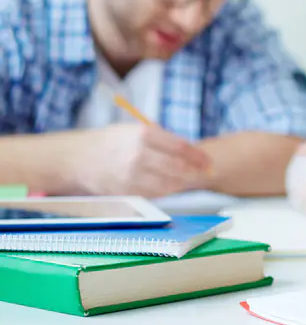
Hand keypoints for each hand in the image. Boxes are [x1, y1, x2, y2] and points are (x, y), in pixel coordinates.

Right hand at [71, 123, 211, 196]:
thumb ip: (162, 139)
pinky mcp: (125, 191)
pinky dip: (165, 191)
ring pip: (169, 184)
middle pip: (178, 168)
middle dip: (195, 172)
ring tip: (186, 179)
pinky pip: (154, 194)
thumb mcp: (136, 130)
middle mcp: (138, 155)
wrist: (77, 158)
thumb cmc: (112, 142)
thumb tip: (192, 153)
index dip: (199, 157)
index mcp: (143, 134)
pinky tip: (168, 186)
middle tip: (204, 173)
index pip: (181, 147)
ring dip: (181, 183)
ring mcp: (131, 175)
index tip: (208, 162)